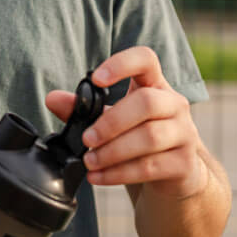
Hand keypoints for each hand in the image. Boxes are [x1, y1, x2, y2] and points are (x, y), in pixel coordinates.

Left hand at [45, 46, 206, 200]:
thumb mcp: (112, 120)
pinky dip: (119, 173)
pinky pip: (150, 166)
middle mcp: (174, 104)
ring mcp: (184, 134)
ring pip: (150, 137)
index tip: (95, 80)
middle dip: (111, 122)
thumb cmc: (138, 139)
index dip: (121, 64)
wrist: (174, 177)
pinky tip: (98, 177)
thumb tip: (52, 98)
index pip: (145, 59)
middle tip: (87, 138)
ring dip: (113, 151)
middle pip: (147, 102)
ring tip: (89, 161)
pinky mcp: (184, 164)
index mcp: (155, 85)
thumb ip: (84, 108)